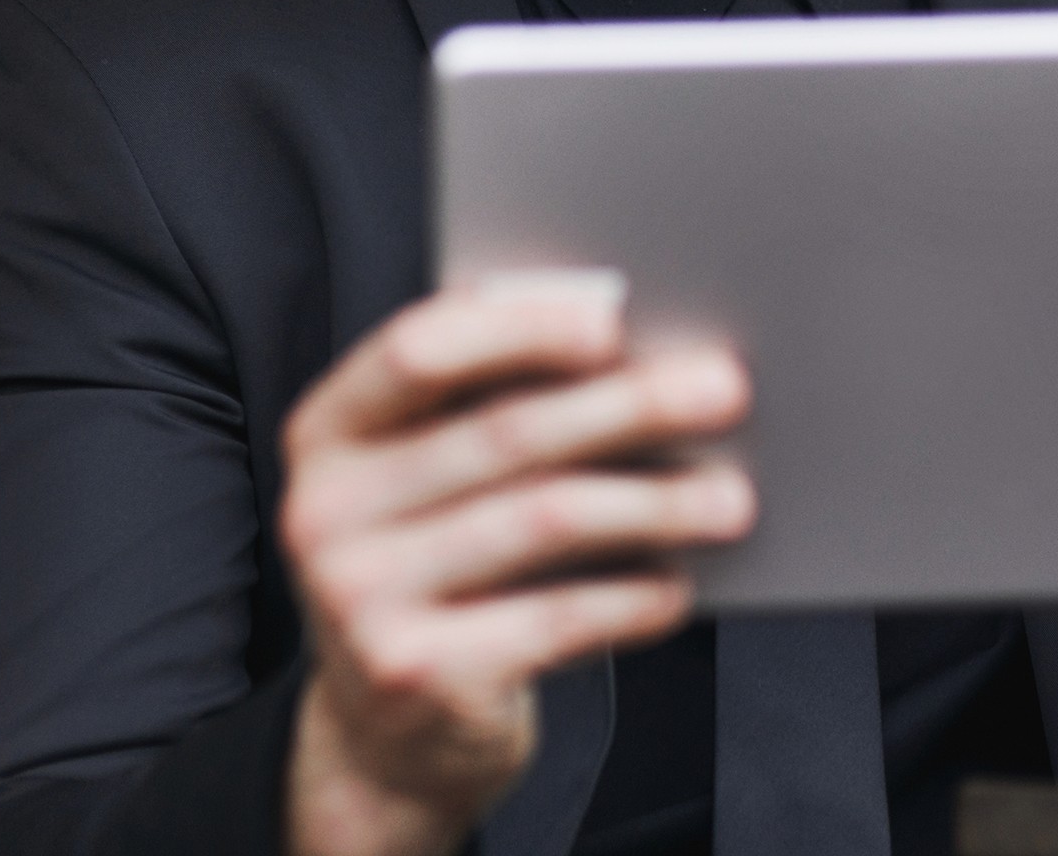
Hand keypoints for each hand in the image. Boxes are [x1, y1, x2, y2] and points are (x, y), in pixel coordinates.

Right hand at [278, 271, 753, 855]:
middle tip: (723, 389)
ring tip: (731, 495)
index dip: (520, 327)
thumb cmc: (435, 559)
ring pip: (545, 520)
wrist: (385, 736)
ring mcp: (361, 598)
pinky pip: (554, 617)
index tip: (613, 321)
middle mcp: (327, 508)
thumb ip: (488, 400)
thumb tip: (626, 336)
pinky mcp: (416, 678)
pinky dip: (630, 596)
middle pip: (505, 432)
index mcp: (330, 429)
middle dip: (631, 406)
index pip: (420, 349)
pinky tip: (676, 583)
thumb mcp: (426, 471)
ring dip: (656, 501)